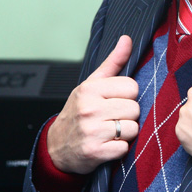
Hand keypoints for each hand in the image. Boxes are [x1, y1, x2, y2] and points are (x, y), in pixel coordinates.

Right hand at [47, 35, 139, 173]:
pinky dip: (119, 149)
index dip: (128, 95)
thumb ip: (114, 61)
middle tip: (112, 117)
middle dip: (128, 115)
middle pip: (135, 109)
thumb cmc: (79, 110)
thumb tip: (127, 39)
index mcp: (90, 89)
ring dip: (125, 133)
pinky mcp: (94, 152)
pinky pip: (124, 148)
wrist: (57, 145)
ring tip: (110, 131)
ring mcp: (91, 131)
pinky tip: (107, 144)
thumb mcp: (93, 83)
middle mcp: (89, 108)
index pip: (132, 87)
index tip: (116, 100)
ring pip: (132, 129)